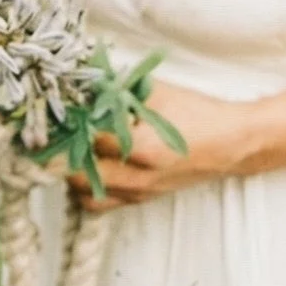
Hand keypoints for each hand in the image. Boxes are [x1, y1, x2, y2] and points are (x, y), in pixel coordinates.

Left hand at [65, 83, 244, 211]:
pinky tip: (88, 164)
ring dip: (72, 173)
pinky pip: (102, 202)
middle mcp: (136, 177)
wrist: (230, 144)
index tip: (59, 110)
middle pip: (78, 173)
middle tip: (55, 132)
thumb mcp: (158, 92)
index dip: (70, 124)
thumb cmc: (196, 114)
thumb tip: (85, 82)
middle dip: (62, 153)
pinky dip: (88, 187)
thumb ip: (119, 89)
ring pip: (86, 193)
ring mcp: (138, 192)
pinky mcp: (141, 199)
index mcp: (141, 148)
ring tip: (68, 149)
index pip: (87, 140)